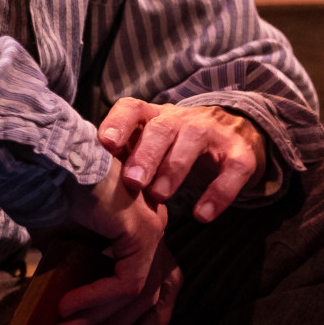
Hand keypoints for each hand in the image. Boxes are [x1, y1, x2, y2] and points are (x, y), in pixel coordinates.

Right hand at [56, 159, 179, 324]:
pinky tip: (68, 307)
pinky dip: (98, 301)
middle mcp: (153, 225)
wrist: (43, 158)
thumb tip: (71, 310)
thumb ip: (77, 271)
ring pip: (138, 293)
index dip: (151, 317)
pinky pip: (127, 282)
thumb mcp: (65, 241)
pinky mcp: (141, 230)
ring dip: (99, 321)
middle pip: (153, 292)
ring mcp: (152, 226)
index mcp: (140, 227)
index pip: (162, 279)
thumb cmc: (49, 191)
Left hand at [96, 99, 267, 221]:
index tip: (104, 143)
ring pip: (193, 142)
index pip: (132, 109)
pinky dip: (218, 193)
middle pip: (162, 127)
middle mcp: (184, 119)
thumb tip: (82, 181)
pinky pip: (232, 170)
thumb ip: (126, 158)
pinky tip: (202, 215)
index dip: (118, 123)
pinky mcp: (241, 154)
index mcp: (156, 117)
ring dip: (174, 169)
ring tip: (159, 196)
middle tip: (132, 181)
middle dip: (145, 153)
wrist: (237, 134)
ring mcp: (214, 134)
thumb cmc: (179, 148)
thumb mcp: (153, 147)